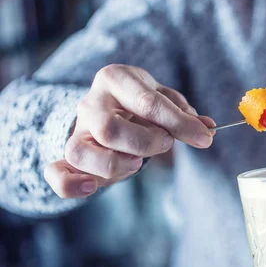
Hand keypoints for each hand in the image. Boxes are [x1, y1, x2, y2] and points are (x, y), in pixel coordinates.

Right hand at [44, 64, 214, 197]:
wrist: (110, 104)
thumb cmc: (142, 102)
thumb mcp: (164, 98)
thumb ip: (183, 113)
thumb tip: (207, 128)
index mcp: (116, 79)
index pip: (148, 102)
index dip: (180, 124)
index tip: (204, 138)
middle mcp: (91, 103)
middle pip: (109, 129)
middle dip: (145, 143)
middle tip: (166, 143)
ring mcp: (78, 130)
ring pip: (80, 152)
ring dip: (114, 163)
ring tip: (136, 164)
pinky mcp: (71, 155)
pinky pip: (56, 172)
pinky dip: (70, 184)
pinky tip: (92, 187)